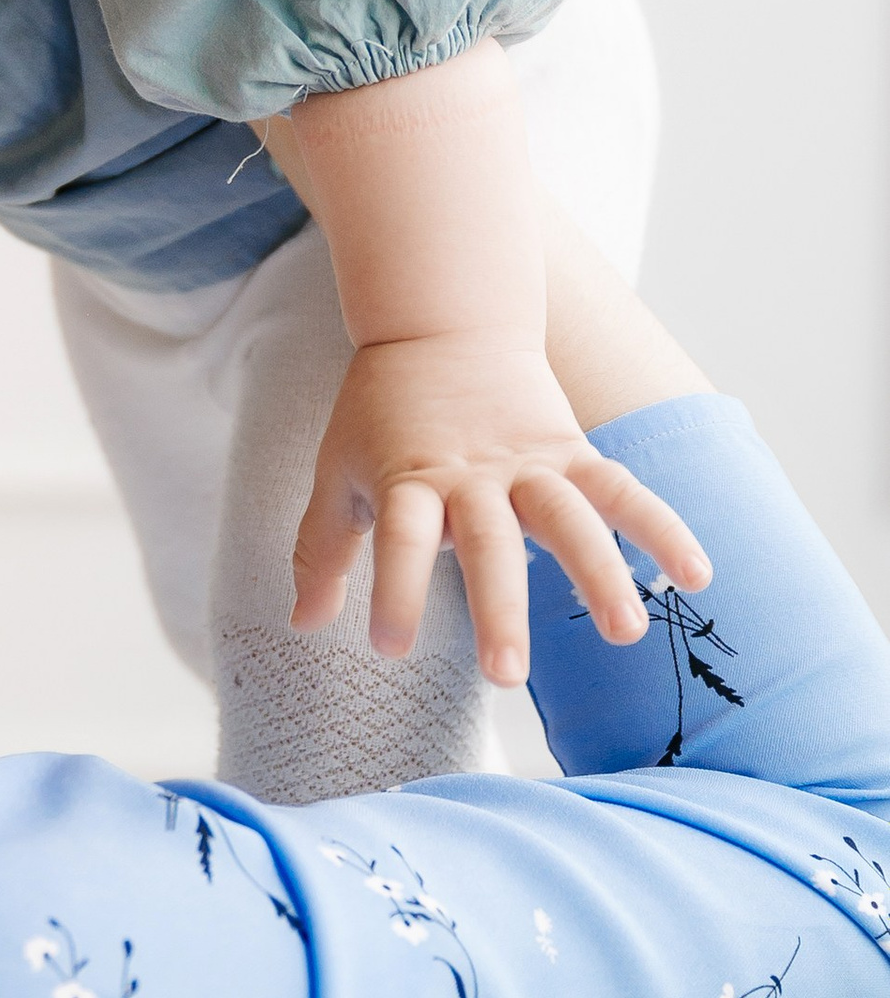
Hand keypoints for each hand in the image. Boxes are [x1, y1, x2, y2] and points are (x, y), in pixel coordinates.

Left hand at [292, 327, 713, 687]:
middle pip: (487, 542)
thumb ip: (323, 550)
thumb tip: (301, 624)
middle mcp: (472, 475)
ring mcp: (528, 463)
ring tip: (625, 632)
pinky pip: (622, 490)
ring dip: (599, 572)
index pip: (398, 538)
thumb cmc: (381, 412)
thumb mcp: (337, 472)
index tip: (386, 648)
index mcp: (409, 478)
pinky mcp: (572, 452)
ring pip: (568, 516)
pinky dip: (662, 526)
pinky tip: (698, 575)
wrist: (441, 321)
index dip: (392, 589)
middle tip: (505, 676)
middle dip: (498, 607)